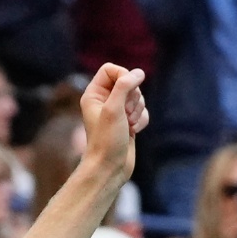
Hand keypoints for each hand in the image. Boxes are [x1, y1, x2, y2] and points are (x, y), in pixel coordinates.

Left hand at [77, 62, 147, 181]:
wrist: (109, 167)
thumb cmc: (106, 140)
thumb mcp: (114, 109)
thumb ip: (124, 86)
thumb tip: (138, 72)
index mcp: (94, 94)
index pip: (110, 69)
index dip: (123, 75)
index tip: (127, 89)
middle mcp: (104, 101)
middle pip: (128, 82)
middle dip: (133, 97)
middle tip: (125, 114)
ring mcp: (117, 112)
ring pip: (137, 97)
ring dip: (138, 110)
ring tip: (128, 125)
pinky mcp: (128, 122)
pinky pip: (142, 111)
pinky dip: (142, 120)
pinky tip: (134, 132)